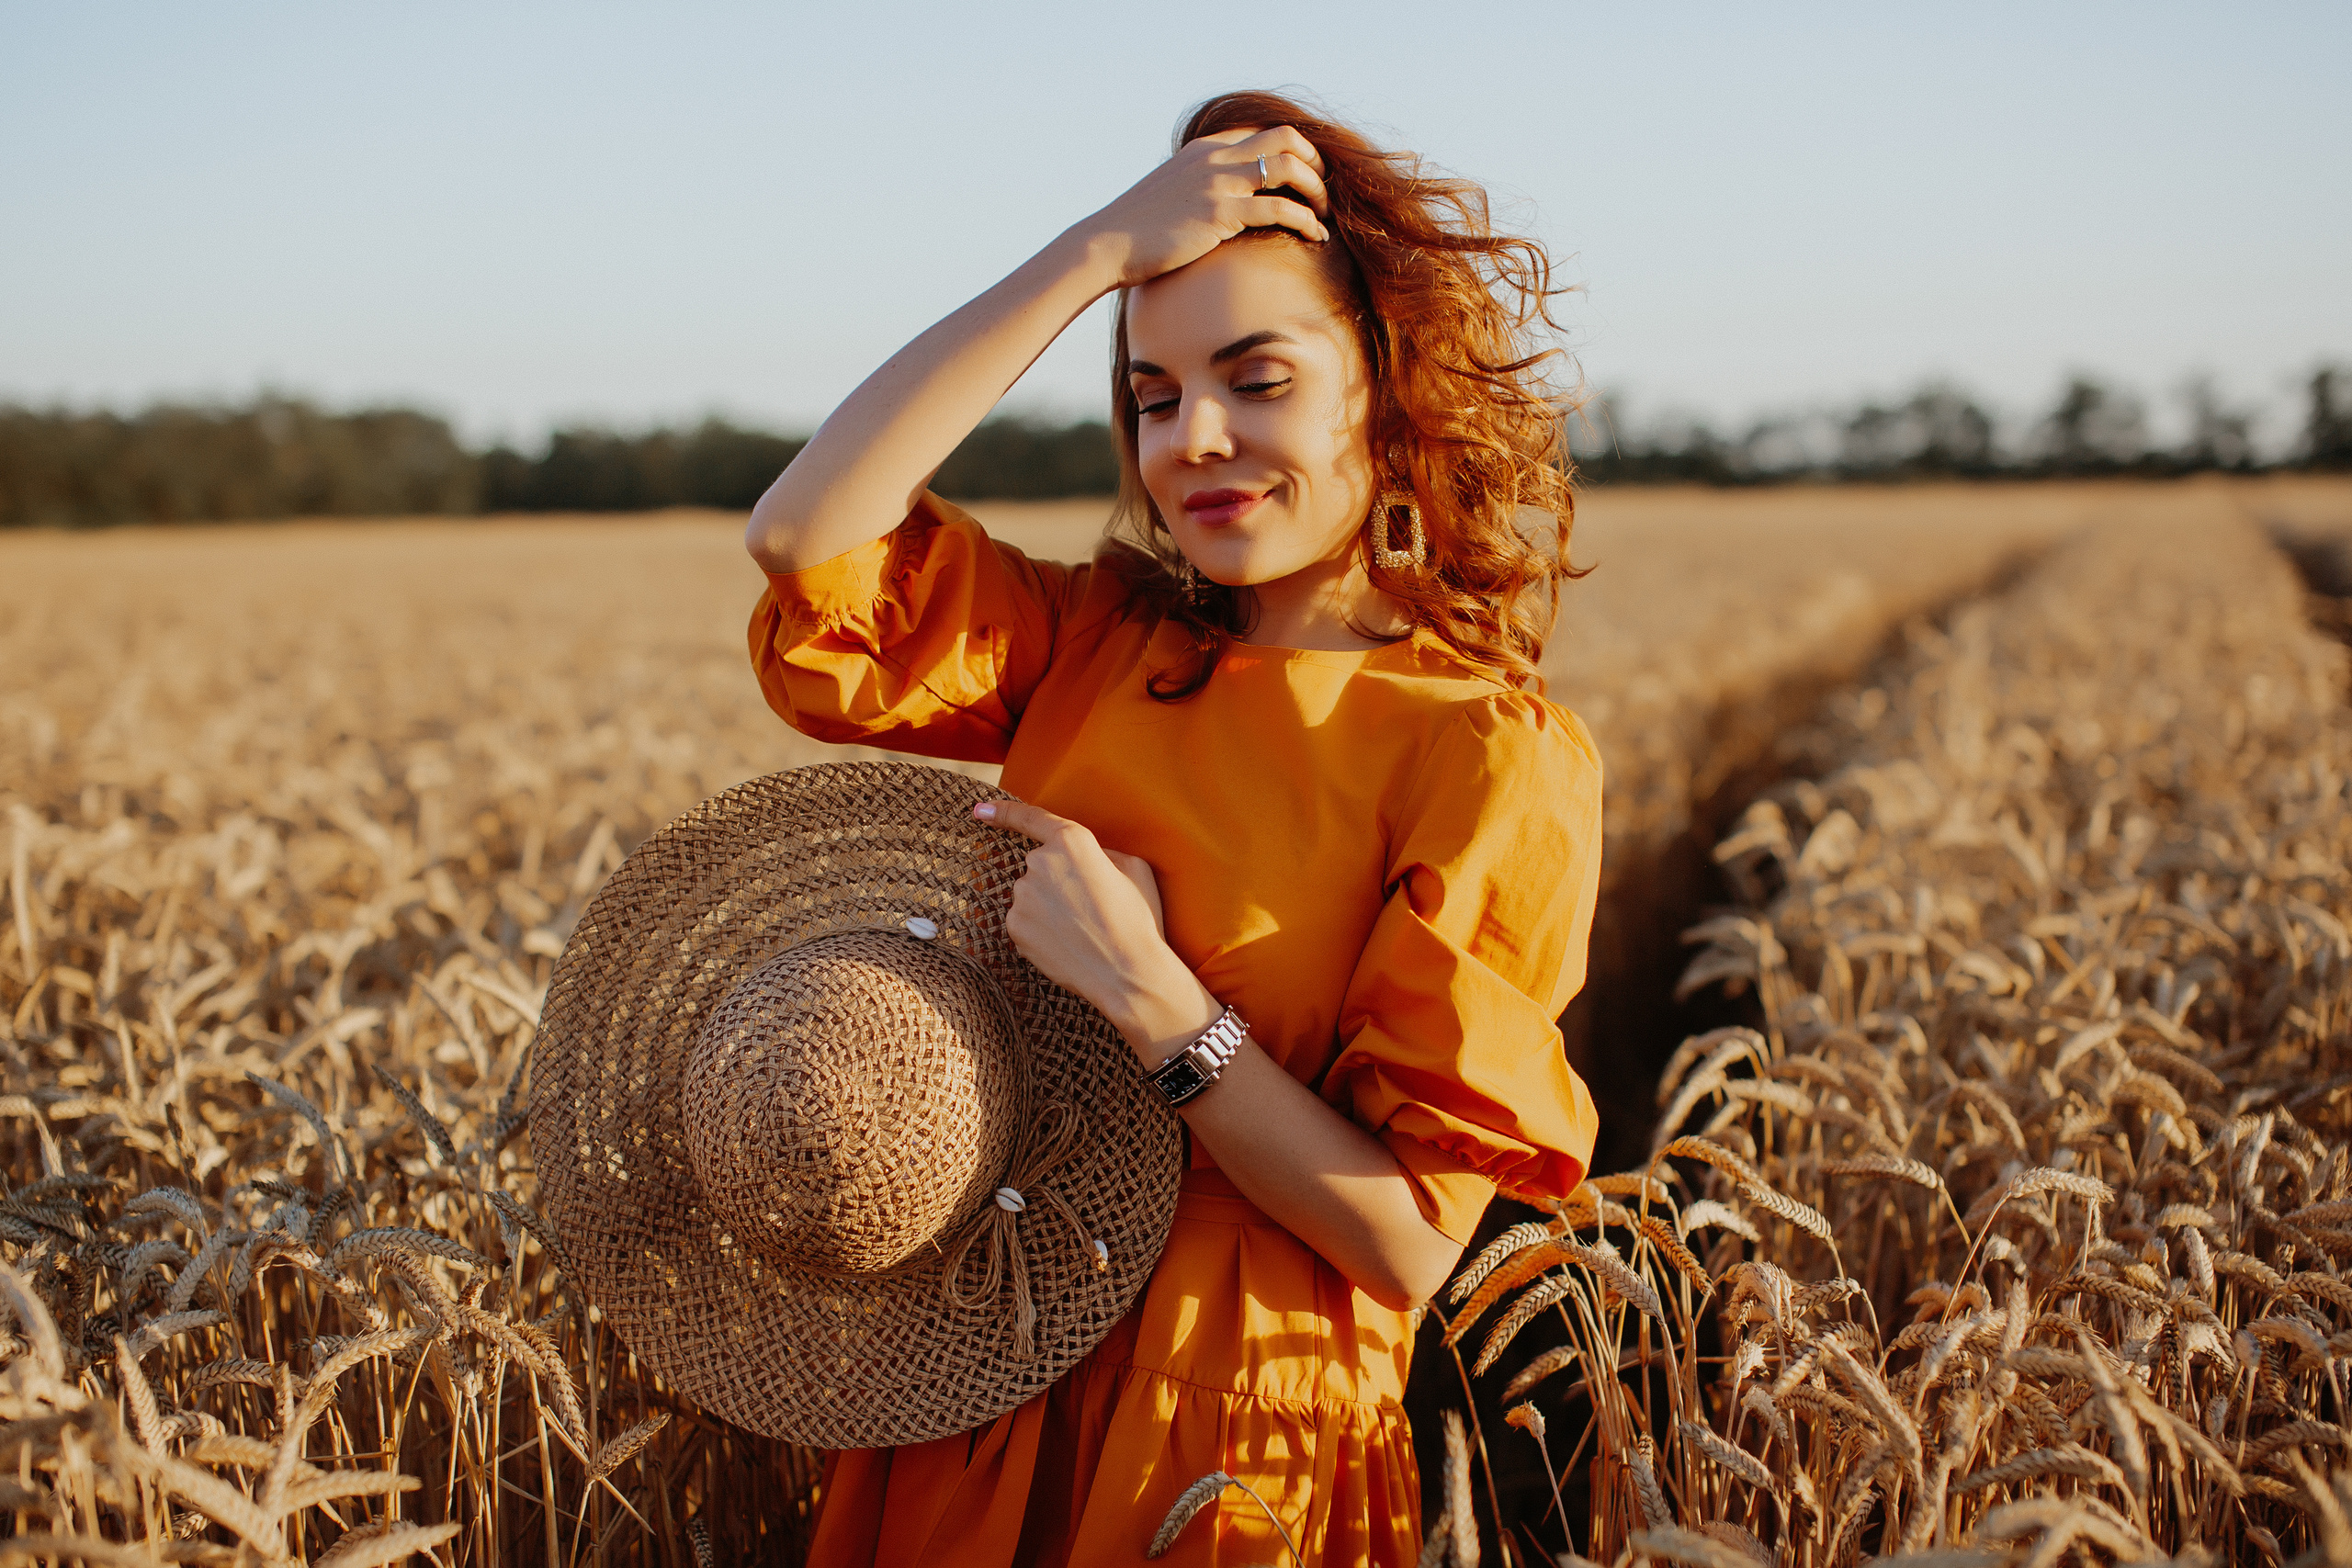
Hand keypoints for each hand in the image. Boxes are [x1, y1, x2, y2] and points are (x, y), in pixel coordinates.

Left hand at [974, 796, 1199, 1041]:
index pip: (1031, 818)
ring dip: (1050, 908)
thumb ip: (1103, 852)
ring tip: (1082, 930)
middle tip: (1090, 908)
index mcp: (1072, 841)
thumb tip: (1090, 857)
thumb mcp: (1135, 869)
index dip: (1004, 811)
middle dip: (1059, 882)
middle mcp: (1039, 862)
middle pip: (1040, 866)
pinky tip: (1066, 944)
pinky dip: (1041, 930)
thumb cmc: (1137, 919)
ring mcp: (1022, 896)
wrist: (1126, 973)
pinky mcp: (1014, 926)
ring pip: (1032, 896)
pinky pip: (1024, 921)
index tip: (980, 810)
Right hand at [1080, 126, 1329, 289]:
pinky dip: (1307, 222)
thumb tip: (1216, 205)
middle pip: (1287, 138)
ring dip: (1317, 192)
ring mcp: (1219, 183)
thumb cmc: (1137, 230)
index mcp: (1205, 150)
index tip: (1308, 176)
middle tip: (1325, 193)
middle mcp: (1215, 158)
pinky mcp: (1220, 214)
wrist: (1108, 245)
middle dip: (1316, 163)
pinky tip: (1316, 238)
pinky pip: (1280, 209)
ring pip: (1290, 168)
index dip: (1296, 150)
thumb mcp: (1170, 194)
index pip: (1264, 131)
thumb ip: (1197, 187)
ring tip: (1325, 217)